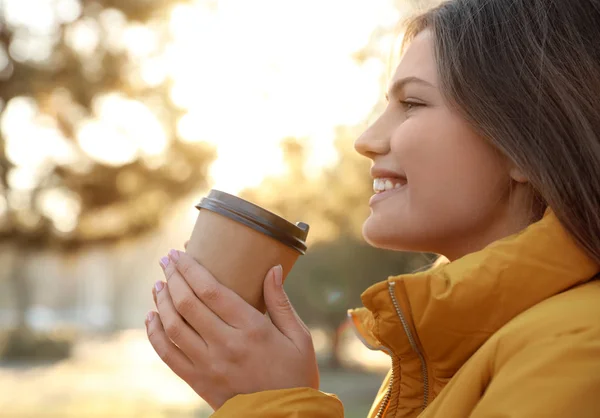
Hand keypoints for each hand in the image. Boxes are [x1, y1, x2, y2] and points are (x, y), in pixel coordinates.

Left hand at [146, 248, 318, 410]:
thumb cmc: (296, 374)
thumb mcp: (299, 336)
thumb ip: (281, 302)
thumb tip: (273, 268)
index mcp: (252, 329)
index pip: (211, 291)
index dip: (190, 269)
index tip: (179, 253)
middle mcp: (226, 345)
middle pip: (187, 304)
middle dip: (172, 277)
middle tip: (165, 261)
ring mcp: (208, 365)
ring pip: (173, 326)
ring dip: (161, 302)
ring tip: (158, 285)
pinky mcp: (198, 381)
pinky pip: (167, 355)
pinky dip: (154, 334)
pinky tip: (152, 317)